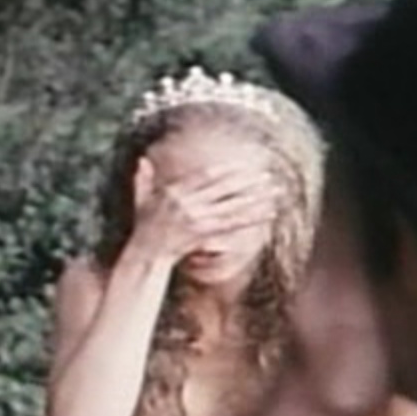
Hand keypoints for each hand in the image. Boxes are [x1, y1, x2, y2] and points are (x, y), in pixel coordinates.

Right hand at [129, 159, 280, 260]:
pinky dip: (251, 218)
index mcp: (175, 191)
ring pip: (232, 206)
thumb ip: (143, 180)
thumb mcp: (141, 202)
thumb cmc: (144, 229)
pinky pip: (232, 224)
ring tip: (275, 192)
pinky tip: (268, 213)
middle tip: (268, 176)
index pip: (205, 176)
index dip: (226, 170)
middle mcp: (187, 203)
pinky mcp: (203, 234)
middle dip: (247, 182)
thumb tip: (142, 160)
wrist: (145, 255)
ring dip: (256, 199)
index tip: (244, 165)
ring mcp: (196, 218)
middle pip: (223, 188)